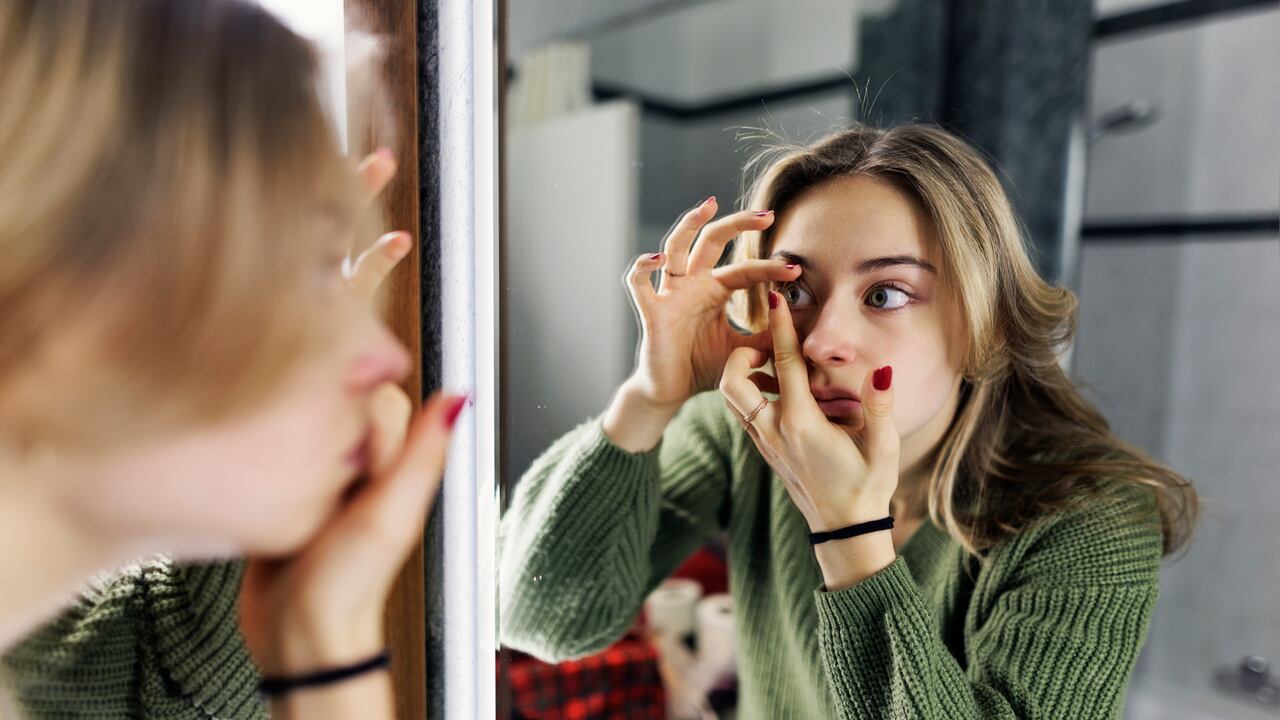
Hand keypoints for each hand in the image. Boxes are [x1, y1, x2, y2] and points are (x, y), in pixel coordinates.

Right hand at [238, 149, 457, 674]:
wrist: (296, 635)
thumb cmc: (349, 581)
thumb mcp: (388, 514)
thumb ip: (418, 455)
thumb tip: (456, 392)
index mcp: (379, 420)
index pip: (373, 332)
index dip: (377, 270)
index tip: (385, 214)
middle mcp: (342, 418)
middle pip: (336, 323)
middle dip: (344, 255)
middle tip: (356, 175)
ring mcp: (300, 430)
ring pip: (296, 349)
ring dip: (300, 295)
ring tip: (303, 243)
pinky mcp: (265, 449)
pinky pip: (266, 386)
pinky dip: (262, 347)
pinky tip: (248, 315)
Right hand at [238, 386, 463, 673]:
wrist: (297, 637)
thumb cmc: (349, 587)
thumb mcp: (389, 516)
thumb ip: (422, 458)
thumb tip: (458, 400)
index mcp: (396, 464)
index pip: (383, 396)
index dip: (361, 402)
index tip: (347, 435)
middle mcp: (360, 466)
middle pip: (338, 402)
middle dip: (319, 419)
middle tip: (315, 467)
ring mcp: (320, 476)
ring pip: (302, 421)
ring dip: (287, 436)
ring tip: (289, 479)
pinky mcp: (283, 491)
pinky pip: (270, 451)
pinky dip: (264, 456)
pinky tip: (263, 480)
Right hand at [622, 197, 799, 411]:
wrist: (672, 391)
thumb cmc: (704, 366)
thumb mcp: (744, 350)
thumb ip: (769, 337)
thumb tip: (803, 329)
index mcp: (716, 290)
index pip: (745, 269)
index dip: (770, 268)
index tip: (796, 270)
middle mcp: (693, 283)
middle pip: (712, 240)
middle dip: (738, 224)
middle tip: (768, 214)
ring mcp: (670, 293)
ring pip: (675, 246)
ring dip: (689, 224)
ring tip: (709, 205)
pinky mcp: (651, 310)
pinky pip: (639, 282)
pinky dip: (644, 266)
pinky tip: (658, 259)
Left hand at [718, 290, 899, 532]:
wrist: (843, 531)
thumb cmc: (867, 488)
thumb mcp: (883, 448)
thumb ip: (880, 407)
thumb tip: (881, 371)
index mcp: (802, 424)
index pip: (786, 364)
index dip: (780, 328)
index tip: (774, 298)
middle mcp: (775, 432)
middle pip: (733, 382)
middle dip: (740, 353)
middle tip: (765, 343)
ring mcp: (765, 443)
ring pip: (733, 398)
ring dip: (742, 373)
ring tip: (770, 362)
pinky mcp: (764, 451)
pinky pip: (744, 413)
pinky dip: (749, 392)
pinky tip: (775, 386)